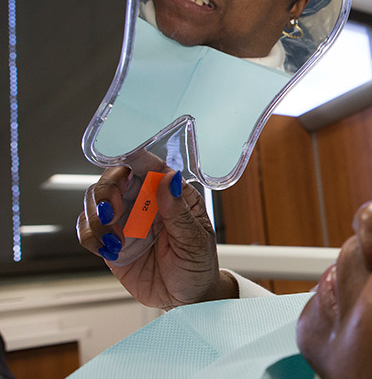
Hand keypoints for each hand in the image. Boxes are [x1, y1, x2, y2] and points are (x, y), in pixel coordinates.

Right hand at [76, 166, 237, 308]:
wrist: (187, 299)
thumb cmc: (198, 265)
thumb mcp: (195, 240)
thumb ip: (178, 211)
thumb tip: (170, 179)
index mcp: (172, 194)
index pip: (151, 167)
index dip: (134, 157)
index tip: (124, 159)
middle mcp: (145, 203)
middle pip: (114, 178)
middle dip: (106, 190)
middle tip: (111, 210)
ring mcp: (125, 221)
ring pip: (95, 201)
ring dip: (96, 216)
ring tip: (113, 239)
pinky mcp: (110, 242)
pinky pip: (87, 230)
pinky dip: (90, 236)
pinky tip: (109, 249)